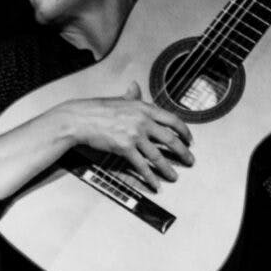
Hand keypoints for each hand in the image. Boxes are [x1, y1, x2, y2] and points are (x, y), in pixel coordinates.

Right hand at [59, 82, 193, 190]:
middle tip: (190, 161)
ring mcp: (135, 135)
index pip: (172, 119)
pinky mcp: (125, 148)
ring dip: (168, 169)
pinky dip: (150, 177)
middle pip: (170, 139)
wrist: (80, 119)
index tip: (189, 140)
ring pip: (158, 156)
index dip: (185, 131)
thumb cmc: (97, 109)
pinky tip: (155, 184)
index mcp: (144, 108)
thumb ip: (131, 96)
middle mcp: (143, 121)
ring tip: (174, 177)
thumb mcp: (118, 100)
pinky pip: (142, 165)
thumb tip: (135, 86)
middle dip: (183, 152)